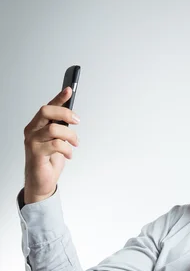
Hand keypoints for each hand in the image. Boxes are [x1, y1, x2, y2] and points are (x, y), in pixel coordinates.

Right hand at [23, 87, 79, 203]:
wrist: (41, 181)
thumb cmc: (48, 160)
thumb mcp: (58, 140)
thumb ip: (61, 128)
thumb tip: (73, 116)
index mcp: (37, 125)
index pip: (48, 107)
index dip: (59, 97)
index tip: (70, 90)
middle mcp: (32, 131)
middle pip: (46, 111)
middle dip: (65, 113)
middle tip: (77, 121)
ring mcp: (32, 141)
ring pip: (54, 129)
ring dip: (70, 136)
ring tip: (74, 144)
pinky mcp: (36, 153)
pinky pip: (56, 144)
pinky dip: (67, 149)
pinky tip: (69, 155)